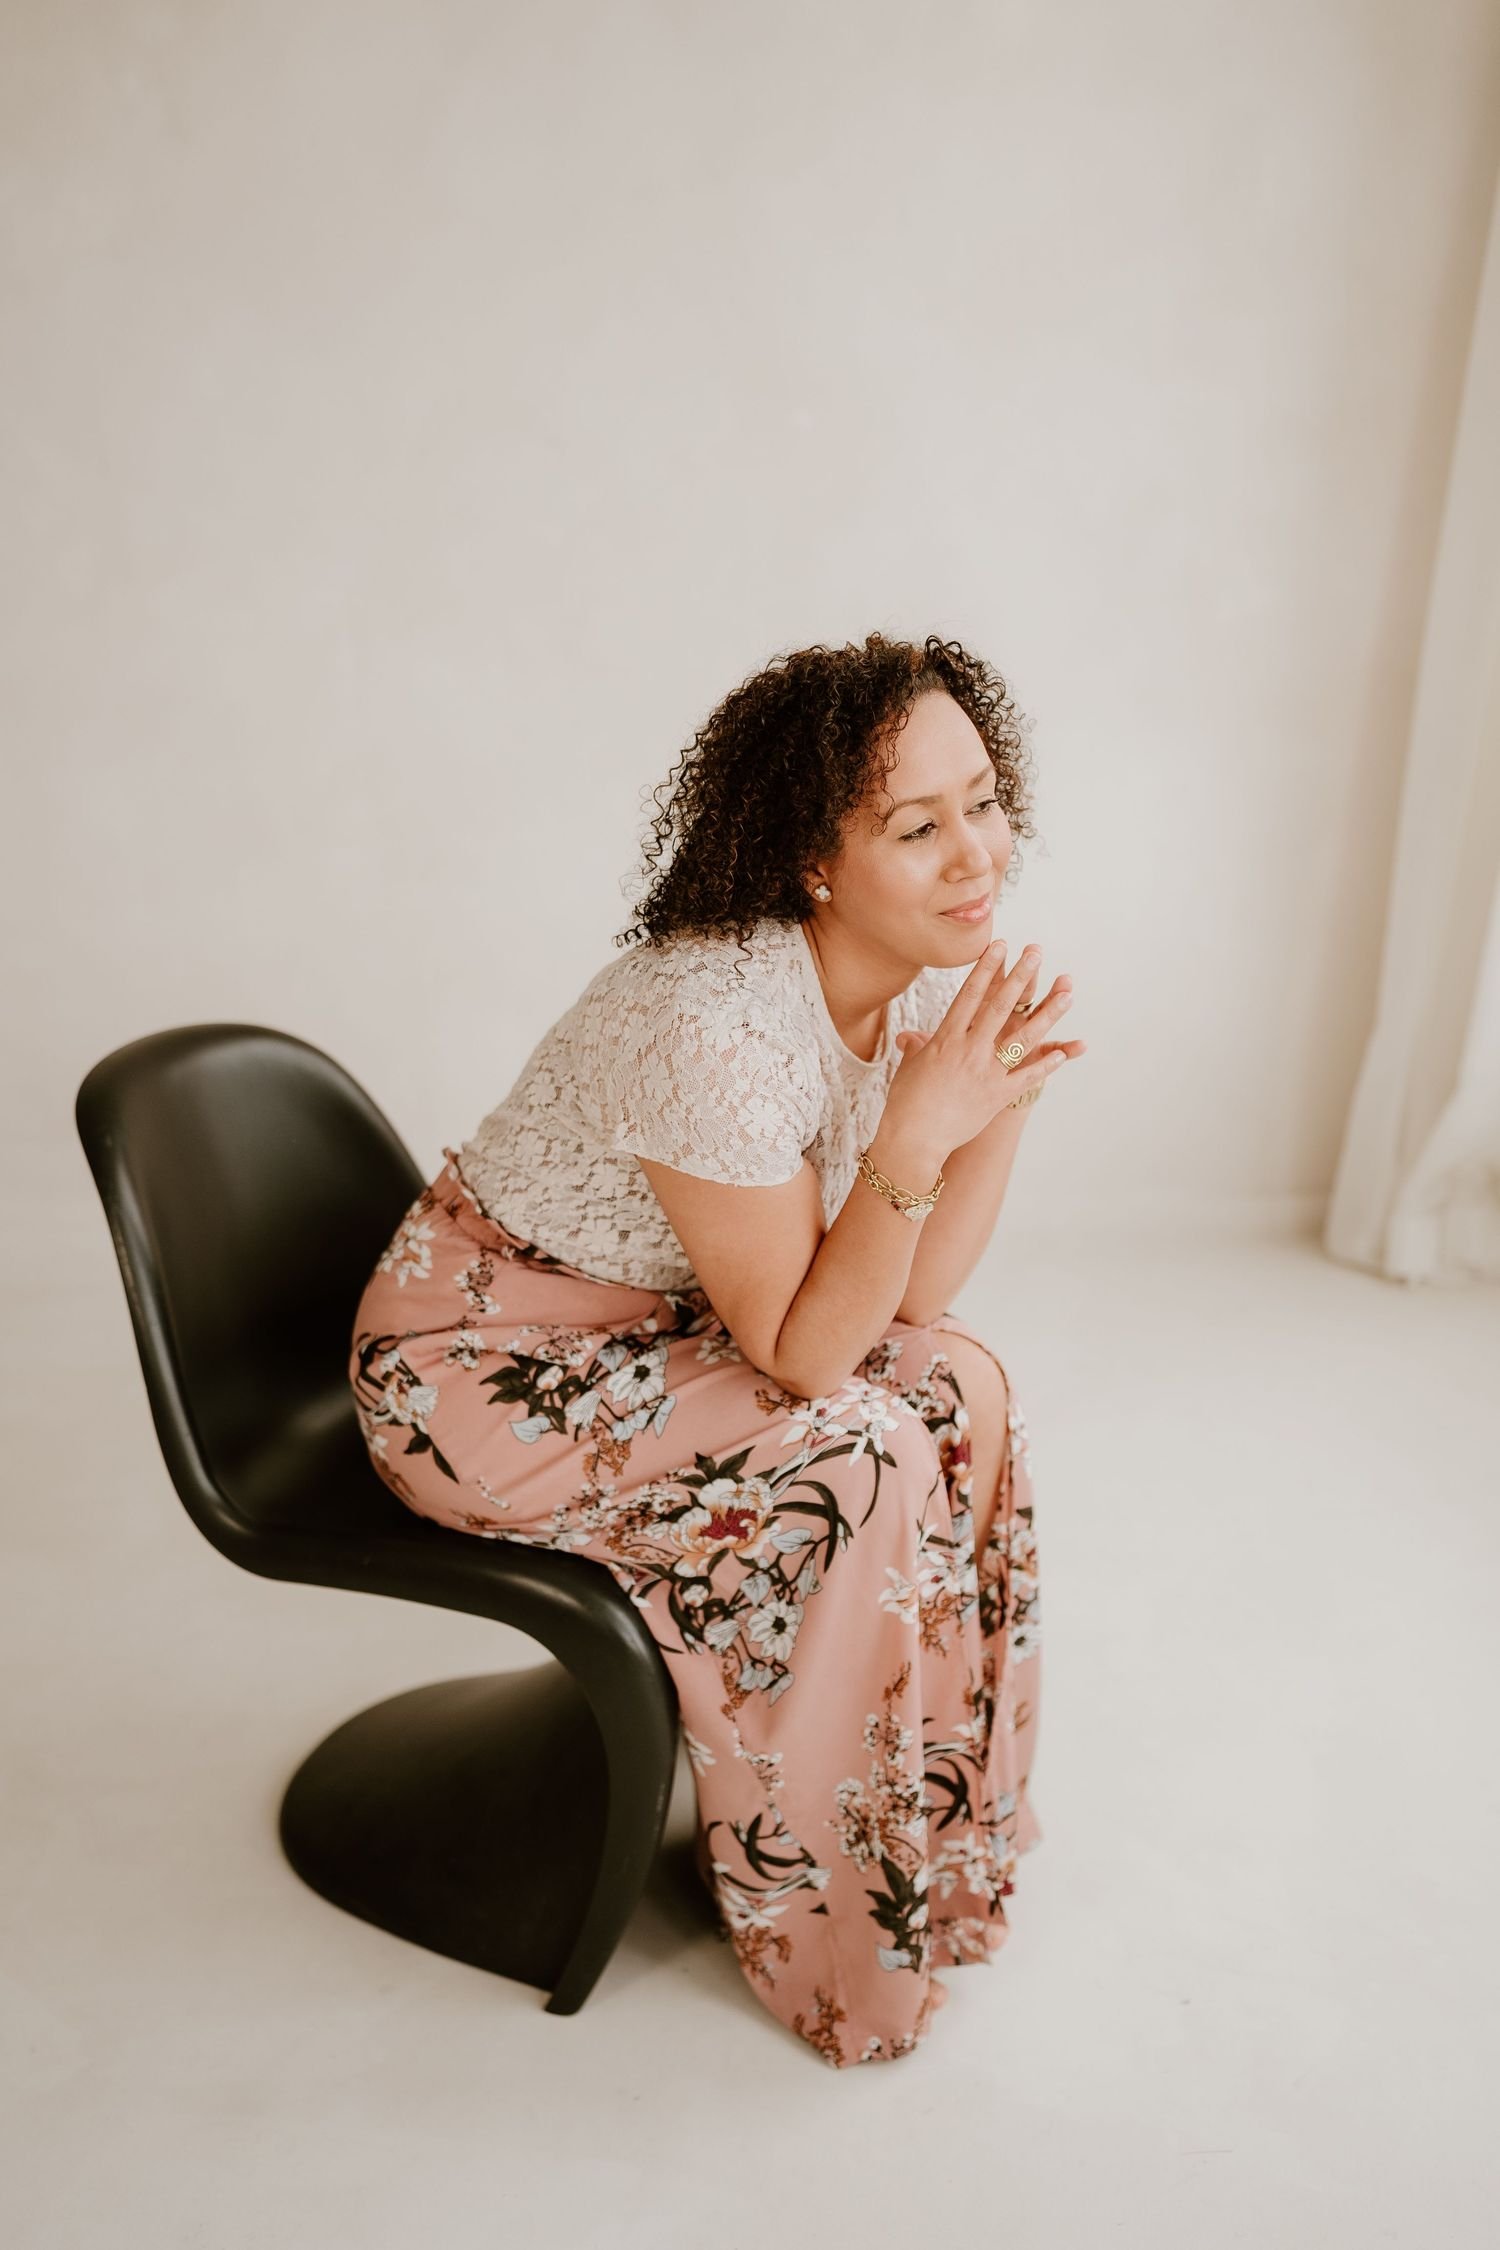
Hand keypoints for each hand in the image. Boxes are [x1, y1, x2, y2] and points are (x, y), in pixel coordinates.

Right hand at [887, 942, 1083, 1149]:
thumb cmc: (905, 1103)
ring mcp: (986, 1072)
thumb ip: (916, 1048)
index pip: (970, 995)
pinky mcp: (997, 1096)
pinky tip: (1063, 1052)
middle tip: (1036, 952)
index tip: (999, 946)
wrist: (913, 1139)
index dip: (986, 968)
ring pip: (1023, 1038)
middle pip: (1000, 1006)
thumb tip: (908, 1037)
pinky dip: (1046, 1064)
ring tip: (1067, 993)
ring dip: (1048, 1014)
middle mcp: (969, 1050)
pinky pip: (1028, 1077)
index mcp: (946, 1039)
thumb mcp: (909, 1068)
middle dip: (1020, 977)